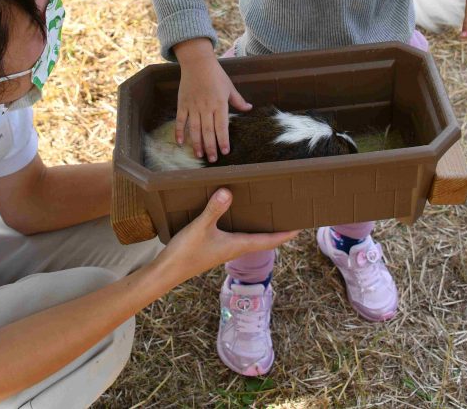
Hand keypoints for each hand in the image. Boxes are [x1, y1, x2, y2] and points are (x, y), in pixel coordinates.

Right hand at [155, 189, 298, 284]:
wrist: (166, 273)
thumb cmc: (184, 254)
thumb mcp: (199, 228)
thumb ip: (213, 210)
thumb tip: (228, 192)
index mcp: (237, 245)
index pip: (268, 241)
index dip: (285, 234)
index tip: (301, 228)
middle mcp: (234, 249)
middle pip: (262, 240)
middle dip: (276, 230)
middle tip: (288, 216)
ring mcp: (224, 250)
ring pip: (249, 238)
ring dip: (260, 229)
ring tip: (268, 215)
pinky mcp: (213, 248)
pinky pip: (235, 236)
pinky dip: (243, 227)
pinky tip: (236, 218)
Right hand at [174, 38, 250, 161]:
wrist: (197, 63)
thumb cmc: (216, 74)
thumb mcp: (229, 87)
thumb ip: (238, 100)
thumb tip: (249, 108)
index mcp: (219, 104)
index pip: (222, 126)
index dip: (223, 140)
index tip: (225, 151)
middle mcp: (206, 107)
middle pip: (208, 131)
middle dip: (210, 147)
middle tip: (212, 159)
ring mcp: (193, 106)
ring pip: (195, 129)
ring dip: (197, 143)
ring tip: (199, 155)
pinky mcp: (183, 104)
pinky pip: (181, 120)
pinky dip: (179, 132)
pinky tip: (180, 143)